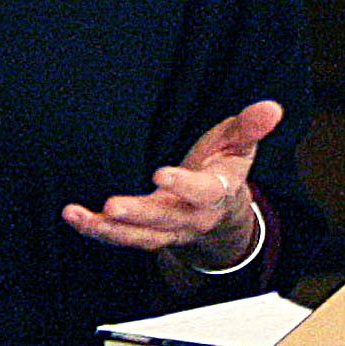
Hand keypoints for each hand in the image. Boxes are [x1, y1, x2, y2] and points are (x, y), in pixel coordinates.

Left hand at [60, 100, 281, 265]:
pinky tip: (73, 216)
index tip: (161, 174)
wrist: (220, 213)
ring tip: (80, 216)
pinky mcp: (147, 233)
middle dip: (140, 215)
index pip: (203, 192)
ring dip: (109, 230)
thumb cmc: (224, 170)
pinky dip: (96, 230)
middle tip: (112, 206)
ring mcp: (167, 229)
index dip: (185, 185)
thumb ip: (250, 127)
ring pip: (140, 237)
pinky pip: (121, 237)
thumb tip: (272, 108)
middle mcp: (190, 216)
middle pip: (166, 220)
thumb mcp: (238, 144)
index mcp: (215, 193)